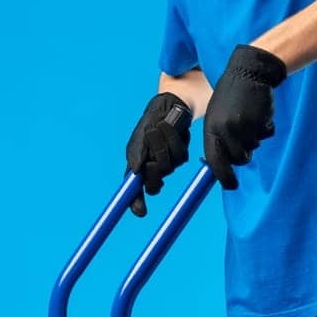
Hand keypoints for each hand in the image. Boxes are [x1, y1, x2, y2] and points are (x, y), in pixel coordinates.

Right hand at [125, 92, 192, 215]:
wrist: (171, 105)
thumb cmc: (152, 118)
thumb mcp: (141, 133)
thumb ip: (136, 151)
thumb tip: (134, 171)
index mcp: (137, 165)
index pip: (135, 189)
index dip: (136, 202)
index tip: (140, 212)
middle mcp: (151, 167)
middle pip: (153, 184)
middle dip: (153, 170)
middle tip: (151, 156)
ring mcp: (167, 163)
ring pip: (169, 167)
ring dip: (165, 145)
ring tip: (160, 127)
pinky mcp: (181, 155)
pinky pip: (181, 156)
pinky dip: (175, 140)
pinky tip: (173, 129)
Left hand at [204, 44, 286, 188]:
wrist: (249, 72)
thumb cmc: (231, 96)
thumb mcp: (217, 116)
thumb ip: (218, 139)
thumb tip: (220, 166)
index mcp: (211, 129)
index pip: (216, 161)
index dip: (224, 176)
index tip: (231, 185)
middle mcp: (226, 130)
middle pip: (239, 159)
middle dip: (243, 153)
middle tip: (244, 134)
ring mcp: (244, 126)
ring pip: (253, 147)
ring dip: (254, 137)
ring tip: (249, 116)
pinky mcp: (260, 121)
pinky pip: (266, 135)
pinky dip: (265, 127)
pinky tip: (259, 112)